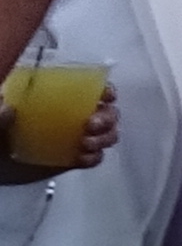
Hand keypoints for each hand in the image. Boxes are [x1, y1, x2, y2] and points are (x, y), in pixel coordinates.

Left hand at [0, 94, 117, 186]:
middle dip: (107, 117)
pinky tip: (83, 158)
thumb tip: (8, 108)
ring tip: (87, 144)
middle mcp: (67, 114)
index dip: (103, 89)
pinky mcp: (72, 158)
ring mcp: (72, 137)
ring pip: (105, 133)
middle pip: (104, 110)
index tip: (105, 95)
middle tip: (93, 125)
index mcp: (52, 96)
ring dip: (104, 137)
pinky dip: (94, 157)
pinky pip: (94, 157)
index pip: (86, 86)